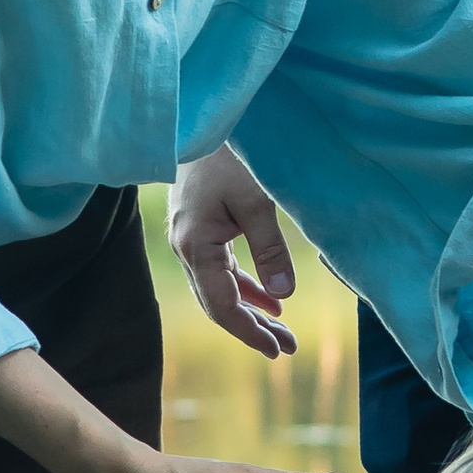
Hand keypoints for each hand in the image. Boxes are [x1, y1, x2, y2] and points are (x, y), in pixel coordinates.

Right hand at [169, 146, 296, 359]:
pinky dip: (245, 287)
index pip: (222, 306)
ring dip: (250, 310)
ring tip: (282, 330)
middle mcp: (186, 249)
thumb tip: (284, 293)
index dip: (250, 332)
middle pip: (218, 304)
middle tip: (287, 349)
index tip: (278, 350)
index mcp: (195, 247)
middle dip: (252, 329)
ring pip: (219, 289)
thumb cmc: (228, 156)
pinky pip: (220, 271)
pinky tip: (270, 298)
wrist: (198, 122)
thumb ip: (269, 248)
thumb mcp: (256, 200)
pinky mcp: (198, 230)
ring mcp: (189, 241)